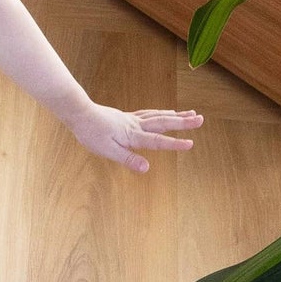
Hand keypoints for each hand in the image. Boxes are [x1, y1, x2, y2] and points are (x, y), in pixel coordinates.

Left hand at [67, 100, 202, 173]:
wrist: (79, 113)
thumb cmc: (91, 134)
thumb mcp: (108, 151)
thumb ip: (128, 159)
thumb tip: (147, 168)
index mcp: (133, 135)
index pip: (157, 141)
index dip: (174, 143)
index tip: (191, 144)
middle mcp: (136, 125)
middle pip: (163, 122)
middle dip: (183, 122)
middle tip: (201, 119)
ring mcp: (132, 119)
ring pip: (158, 116)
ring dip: (175, 115)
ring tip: (190, 113)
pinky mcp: (127, 117)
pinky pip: (149, 114)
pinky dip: (161, 113)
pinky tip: (165, 113)